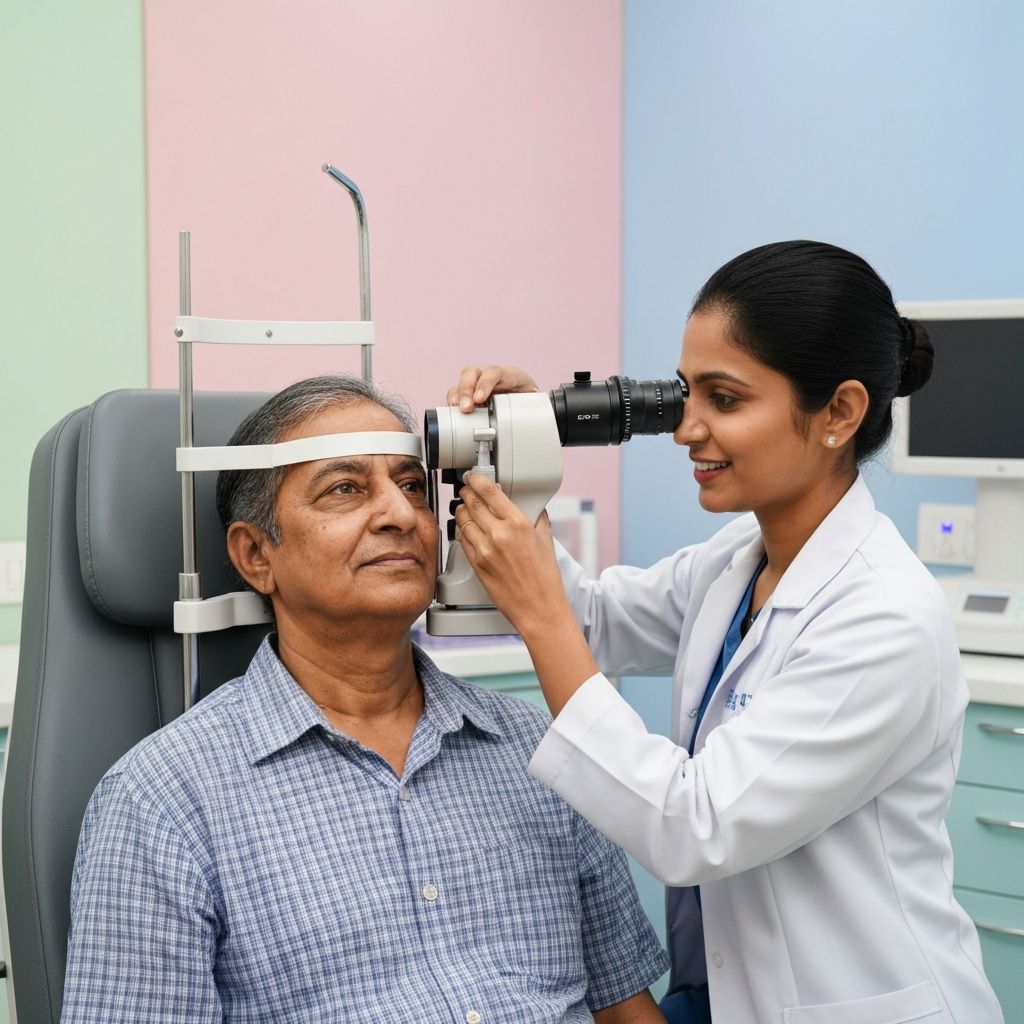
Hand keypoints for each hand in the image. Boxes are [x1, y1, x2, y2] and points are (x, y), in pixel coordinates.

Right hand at [446, 365, 539, 412]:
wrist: (525, 403)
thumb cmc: (528, 399)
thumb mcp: (534, 400)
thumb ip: (533, 402)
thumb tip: (535, 401)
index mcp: (508, 375)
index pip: (494, 372)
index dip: (485, 383)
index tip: (480, 398)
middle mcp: (490, 377)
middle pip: (472, 373)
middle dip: (467, 389)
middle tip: (467, 407)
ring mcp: (478, 385)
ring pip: (461, 382)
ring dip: (458, 396)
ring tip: (458, 410)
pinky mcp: (469, 395)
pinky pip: (456, 394)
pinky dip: (453, 402)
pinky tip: (454, 411)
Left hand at [454, 470, 568, 636]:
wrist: (538, 608)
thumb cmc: (544, 578)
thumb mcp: (546, 539)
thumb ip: (537, 517)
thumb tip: (531, 505)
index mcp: (518, 523)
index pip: (489, 491)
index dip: (476, 480)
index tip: (472, 476)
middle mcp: (499, 534)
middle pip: (471, 503)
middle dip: (466, 493)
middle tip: (466, 489)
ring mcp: (485, 549)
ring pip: (462, 520)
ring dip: (461, 511)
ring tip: (464, 508)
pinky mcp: (476, 564)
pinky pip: (462, 540)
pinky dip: (462, 531)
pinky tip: (466, 529)